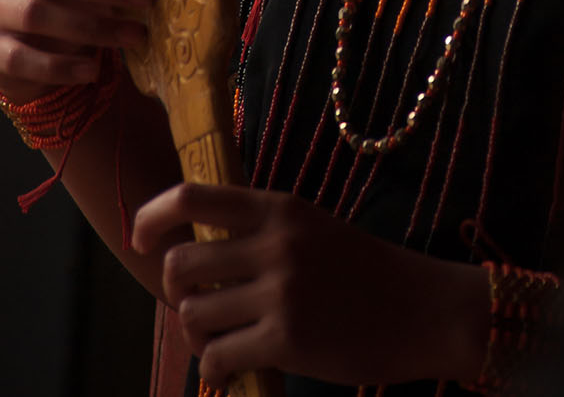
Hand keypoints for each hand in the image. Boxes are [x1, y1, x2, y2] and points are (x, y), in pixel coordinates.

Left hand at [131, 182, 488, 387]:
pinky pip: (217, 356)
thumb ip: (259, 231)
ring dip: (197, 334)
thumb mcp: (312, 228)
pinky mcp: (286, 339)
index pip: (192, 196)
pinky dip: (216, 367)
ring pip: (194, 315)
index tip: (141, 240)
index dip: (152, 217)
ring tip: (222, 339)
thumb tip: (195, 251)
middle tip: (199, 306)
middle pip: (180, 263)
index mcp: (279, 207)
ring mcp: (280, 292)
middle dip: (176, 292)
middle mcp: (275, 243)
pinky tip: (235, 367)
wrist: (423, 308)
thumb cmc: (365, 271)